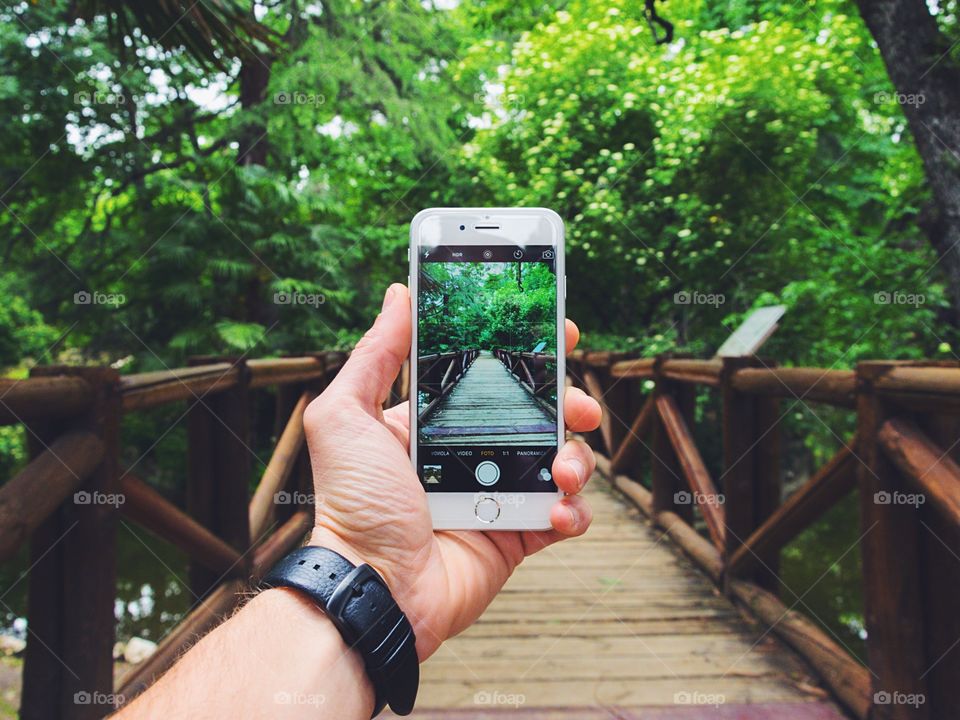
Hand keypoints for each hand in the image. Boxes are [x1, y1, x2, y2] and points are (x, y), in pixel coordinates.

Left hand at [302, 283, 601, 659]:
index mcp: (436, 421)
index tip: (558, 334)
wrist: (374, 588)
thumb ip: (375, 355)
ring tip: (561, 469)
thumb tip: (400, 294)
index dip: (528, 353)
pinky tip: (557, 510)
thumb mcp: (346, 416)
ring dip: (576, 458)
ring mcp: (498, 494)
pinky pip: (564, 514)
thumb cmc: (353, 504)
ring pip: (561, 460)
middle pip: (538, 414)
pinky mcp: (518, 536)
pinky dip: (573, 510)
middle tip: (578, 406)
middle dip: (568, 402)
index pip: (491, 374)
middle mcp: (471, 453)